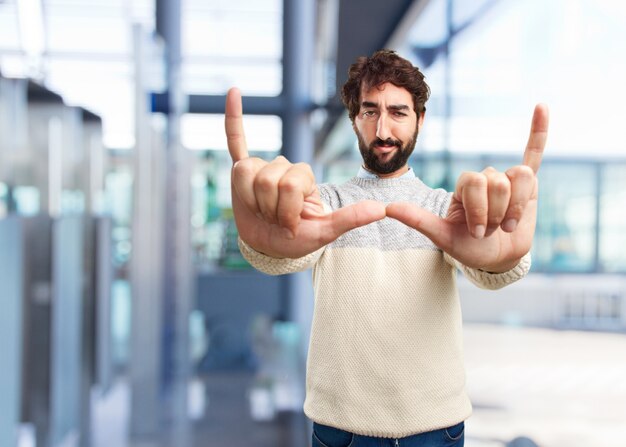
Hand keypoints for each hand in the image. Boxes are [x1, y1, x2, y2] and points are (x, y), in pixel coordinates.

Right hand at [225, 87, 385, 258]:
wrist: (269, 246)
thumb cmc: (296, 240)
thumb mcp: (324, 232)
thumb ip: (350, 219)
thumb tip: (382, 209)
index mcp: (304, 176)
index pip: (290, 184)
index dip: (286, 211)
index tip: (290, 227)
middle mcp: (282, 166)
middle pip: (267, 180)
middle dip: (269, 208)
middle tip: (274, 220)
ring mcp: (261, 167)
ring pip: (244, 173)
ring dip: (249, 201)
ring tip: (259, 211)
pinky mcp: (241, 170)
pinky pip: (236, 140)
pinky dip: (234, 117)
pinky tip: (233, 91)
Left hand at [386, 104, 548, 271]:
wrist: (497, 259)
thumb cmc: (469, 248)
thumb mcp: (443, 237)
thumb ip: (418, 220)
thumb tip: (388, 207)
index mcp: (464, 186)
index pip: (474, 182)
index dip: (479, 210)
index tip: (476, 233)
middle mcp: (485, 178)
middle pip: (497, 181)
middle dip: (496, 212)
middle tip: (491, 229)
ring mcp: (508, 180)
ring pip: (521, 176)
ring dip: (516, 207)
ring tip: (508, 225)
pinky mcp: (528, 186)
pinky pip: (534, 153)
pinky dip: (539, 130)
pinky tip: (541, 106)